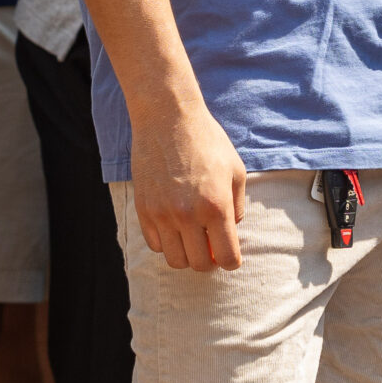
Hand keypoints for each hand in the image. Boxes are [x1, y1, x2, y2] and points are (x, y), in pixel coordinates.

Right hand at [129, 98, 248, 271]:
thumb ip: (237, 207)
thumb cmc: (206, 141)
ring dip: (186, 254)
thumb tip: (230, 231)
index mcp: (216, 206)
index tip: (229, 255)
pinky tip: (173, 227)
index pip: (227, 258)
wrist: (168, 117)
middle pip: (199, 265)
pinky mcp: (143, 209)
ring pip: (175, 260)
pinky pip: (155, 244)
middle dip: (209, 260)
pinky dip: (166, 243)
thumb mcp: (235, 170)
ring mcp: (162, 214)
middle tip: (210, 246)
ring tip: (192, 238)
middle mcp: (188, 215)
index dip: (231, 261)